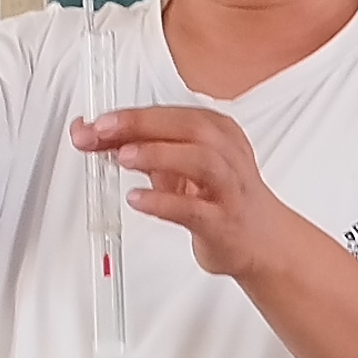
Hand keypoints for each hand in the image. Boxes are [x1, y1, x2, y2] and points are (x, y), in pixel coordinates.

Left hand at [73, 105, 301, 279]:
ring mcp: (228, 187)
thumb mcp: (180, 168)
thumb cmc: (221, 199)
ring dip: (158, 154)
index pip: (170, 114)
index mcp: (217, 132)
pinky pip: (195, 210)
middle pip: (189, 127)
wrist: (264, 242)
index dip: (129, 115)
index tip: (94, 123)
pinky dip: (163, 202)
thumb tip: (93, 135)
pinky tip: (138, 199)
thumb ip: (142, 150)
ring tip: (123, 157)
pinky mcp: (223, 222)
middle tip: (103, 130)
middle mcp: (226, 154)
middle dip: (142, 124)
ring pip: (201, 160)